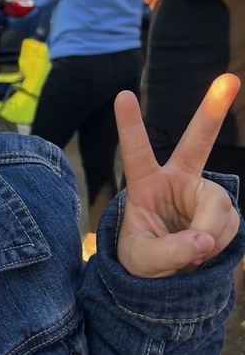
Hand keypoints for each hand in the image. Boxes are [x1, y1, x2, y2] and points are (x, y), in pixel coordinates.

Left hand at [115, 74, 240, 276]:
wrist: (165, 276)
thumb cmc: (142, 260)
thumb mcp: (143, 260)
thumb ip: (169, 252)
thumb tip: (205, 241)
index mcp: (145, 184)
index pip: (136, 152)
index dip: (130, 125)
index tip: (122, 95)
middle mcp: (177, 181)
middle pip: (197, 143)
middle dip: (213, 111)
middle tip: (230, 78)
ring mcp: (202, 194)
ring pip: (219, 207)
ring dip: (210, 235)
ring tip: (192, 252)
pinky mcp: (222, 211)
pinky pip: (231, 225)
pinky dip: (221, 243)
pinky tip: (206, 250)